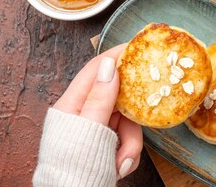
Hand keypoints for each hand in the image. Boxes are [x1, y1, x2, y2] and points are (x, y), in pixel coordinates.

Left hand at [53, 44, 141, 178]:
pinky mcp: (105, 144)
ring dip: (129, 144)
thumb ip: (100, 98)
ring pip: (126, 122)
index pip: (96, 70)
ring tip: (120, 163)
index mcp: (71, 105)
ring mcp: (95, 130)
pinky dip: (127, 154)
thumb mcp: (89, 131)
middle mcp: (83, 114)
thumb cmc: (72, 170)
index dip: (116, 56)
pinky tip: (118, 168)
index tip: (136, 46)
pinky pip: (126, 139)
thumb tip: (109, 64)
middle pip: (117, 98)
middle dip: (130, 118)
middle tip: (144, 114)